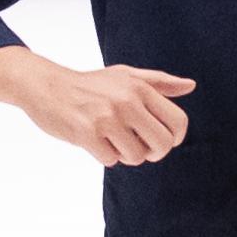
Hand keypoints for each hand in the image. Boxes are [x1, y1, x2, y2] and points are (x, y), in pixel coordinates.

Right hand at [20, 60, 196, 165]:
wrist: (45, 85)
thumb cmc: (90, 83)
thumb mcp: (125, 75)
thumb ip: (159, 82)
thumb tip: (190, 86)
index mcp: (139, 88)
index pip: (177, 121)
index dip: (174, 138)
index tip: (163, 141)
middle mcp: (126, 101)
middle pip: (162, 144)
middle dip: (153, 152)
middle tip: (140, 148)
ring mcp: (106, 118)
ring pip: (137, 156)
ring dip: (125, 155)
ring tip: (112, 140)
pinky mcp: (86, 133)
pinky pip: (110, 160)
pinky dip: (104, 156)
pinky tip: (94, 141)